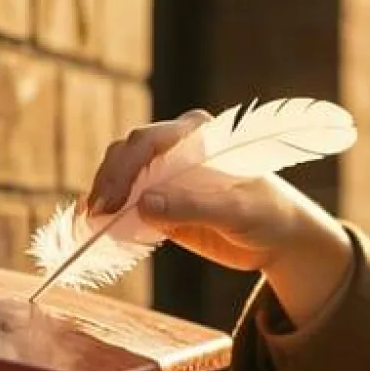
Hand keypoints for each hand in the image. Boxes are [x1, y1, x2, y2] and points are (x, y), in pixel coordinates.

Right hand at [85, 109, 350, 273]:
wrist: (279, 237)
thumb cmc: (267, 215)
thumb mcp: (236, 212)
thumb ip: (192, 206)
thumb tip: (143, 202)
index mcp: (200, 134)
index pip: (149, 141)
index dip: (125, 169)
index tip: (111, 200)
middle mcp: (177, 145)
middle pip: (127, 153)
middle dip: (108, 182)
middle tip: (97, 215)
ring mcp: (165, 171)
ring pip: (120, 172)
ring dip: (103, 195)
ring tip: (90, 222)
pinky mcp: (160, 197)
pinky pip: (127, 199)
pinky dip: (111, 211)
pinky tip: (97, 226)